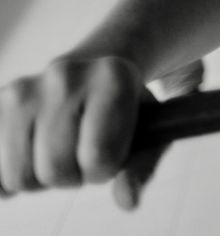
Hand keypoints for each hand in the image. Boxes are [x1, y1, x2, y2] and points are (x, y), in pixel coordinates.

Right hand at [0, 56, 166, 209]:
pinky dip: (6, 177)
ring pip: (19, 175)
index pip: (99, 157)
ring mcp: (24, 89)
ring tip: (57, 151)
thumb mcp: (149, 132)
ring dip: (40, 177)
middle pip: (55, 169)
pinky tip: (27, 157)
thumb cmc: (121, 111)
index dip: (106, 168)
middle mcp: (65, 76)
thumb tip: (128, 199)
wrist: (91, 75)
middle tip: (80, 153)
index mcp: (113, 78)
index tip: (110, 151)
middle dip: (72, 175)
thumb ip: (142, 167)